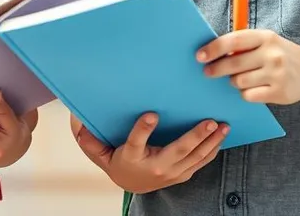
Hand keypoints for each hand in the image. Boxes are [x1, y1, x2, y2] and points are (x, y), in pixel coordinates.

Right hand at [70, 112, 227, 193]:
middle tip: (208, 121)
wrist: (131, 185)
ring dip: (211, 142)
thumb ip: (88, 138)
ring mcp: (172, 172)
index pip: (136, 142)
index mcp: (132, 157)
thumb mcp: (98, 151)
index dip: (143, 129)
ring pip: (195, 157)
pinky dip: (212, 150)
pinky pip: (201, 162)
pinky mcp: (183, 174)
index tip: (151, 115)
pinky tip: (221, 137)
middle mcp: (155, 166)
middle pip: (177, 151)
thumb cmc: (117, 161)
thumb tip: (77, 117)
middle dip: (195, 136)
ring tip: (222, 126)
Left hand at [198, 29, 299, 104]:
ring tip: (240, 78)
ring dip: (234, 81)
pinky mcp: (279, 92)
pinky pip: (249, 95)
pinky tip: (252, 88)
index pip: (234, 40)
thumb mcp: (266, 42)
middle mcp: (272, 54)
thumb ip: (244, 45)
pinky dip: (245, 93)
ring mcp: (277, 74)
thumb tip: (212, 52)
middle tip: (207, 72)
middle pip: (233, 63)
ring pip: (239, 81)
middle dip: (216, 69)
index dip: (214, 48)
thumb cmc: (280, 55)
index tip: (199, 56)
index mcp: (266, 37)